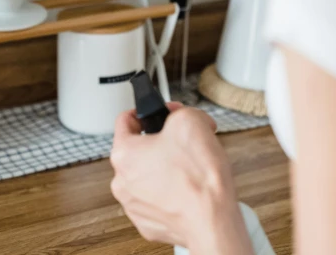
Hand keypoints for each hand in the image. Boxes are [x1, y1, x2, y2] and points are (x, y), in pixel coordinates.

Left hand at [110, 104, 239, 249]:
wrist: (213, 220)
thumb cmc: (198, 177)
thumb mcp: (190, 120)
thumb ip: (177, 111)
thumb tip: (177, 115)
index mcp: (124, 153)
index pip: (125, 119)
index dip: (148, 112)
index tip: (160, 116)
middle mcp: (122, 181)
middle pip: (138, 149)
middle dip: (160, 141)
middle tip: (183, 142)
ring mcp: (134, 206)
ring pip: (146, 174)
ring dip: (164, 167)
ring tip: (188, 167)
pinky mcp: (148, 223)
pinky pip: (155, 198)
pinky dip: (168, 191)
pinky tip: (187, 188)